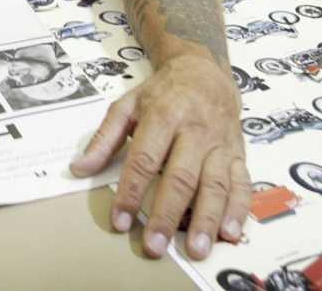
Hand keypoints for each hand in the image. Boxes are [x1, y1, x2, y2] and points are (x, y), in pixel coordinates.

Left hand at [71, 55, 249, 259]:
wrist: (204, 71)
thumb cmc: (162, 92)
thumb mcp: (127, 105)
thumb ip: (104, 138)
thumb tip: (79, 168)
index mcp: (164, 116)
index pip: (145, 159)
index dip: (131, 191)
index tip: (120, 220)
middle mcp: (195, 130)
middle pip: (181, 177)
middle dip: (167, 214)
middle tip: (155, 246)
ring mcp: (220, 143)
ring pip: (215, 184)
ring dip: (206, 219)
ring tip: (196, 249)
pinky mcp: (238, 153)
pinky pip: (242, 183)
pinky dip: (239, 209)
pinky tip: (229, 233)